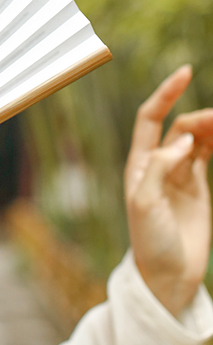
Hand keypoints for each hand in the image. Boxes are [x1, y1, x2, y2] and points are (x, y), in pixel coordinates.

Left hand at [125, 65, 212, 316]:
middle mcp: (156, 163)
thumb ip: (159, 170)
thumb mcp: (146, 205)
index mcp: (138, 163)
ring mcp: (178, 172)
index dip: (166, 93)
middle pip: (180, 125)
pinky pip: (209, 152)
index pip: (150, 118)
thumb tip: (182, 140)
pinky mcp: (197, 184)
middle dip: (200, 116)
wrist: (167, 273)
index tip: (186, 71)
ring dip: (212, 125)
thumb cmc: (149, 240)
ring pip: (197, 137)